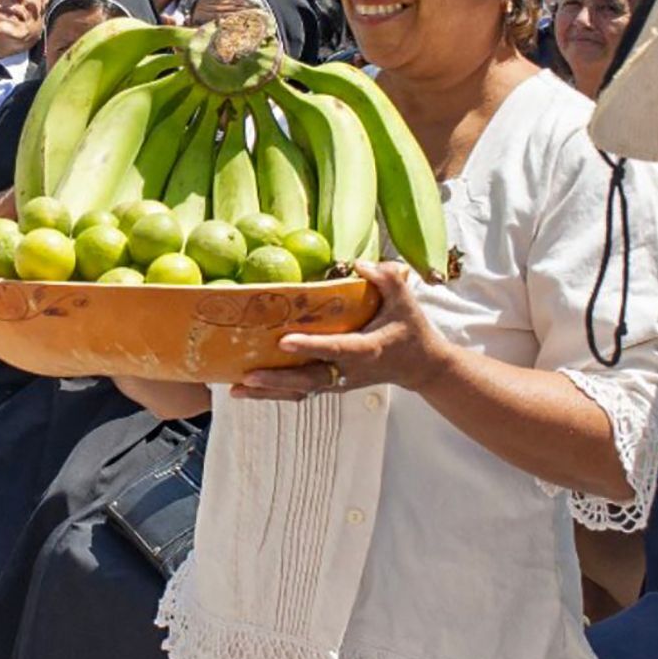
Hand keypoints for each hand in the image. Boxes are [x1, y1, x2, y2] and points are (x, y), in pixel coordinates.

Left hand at [235, 261, 446, 400]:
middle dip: (278, 380)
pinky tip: (247, 390)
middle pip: (310, 380)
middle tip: (247, 374)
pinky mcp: (332, 386)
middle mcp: (350, 372)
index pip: (336, 349)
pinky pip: (300, 393)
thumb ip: (386, 278)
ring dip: (269, 392)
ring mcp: (340, 383)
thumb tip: (358, 264)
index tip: (283, 341)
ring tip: (236, 389)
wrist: (421, 366)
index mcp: (368, 350)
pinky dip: (274, 394)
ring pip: (300, 392)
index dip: (310, 346)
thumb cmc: (412, 329)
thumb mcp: (406, 300)